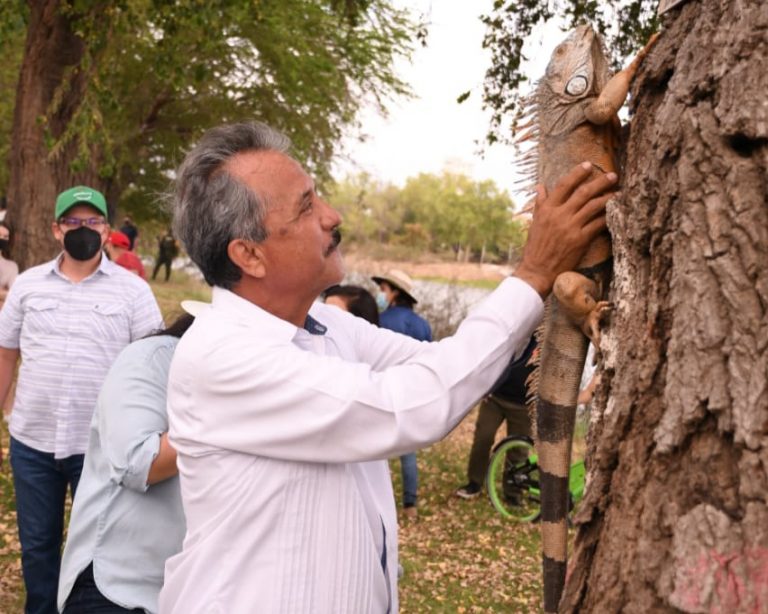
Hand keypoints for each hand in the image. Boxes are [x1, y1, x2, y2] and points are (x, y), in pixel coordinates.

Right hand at [514, 162, 615, 297]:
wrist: (537, 270)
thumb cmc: (535, 247)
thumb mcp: (535, 222)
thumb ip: (540, 203)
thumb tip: (541, 186)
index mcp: (547, 210)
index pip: (564, 185)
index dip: (577, 173)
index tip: (588, 165)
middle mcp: (559, 215)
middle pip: (583, 192)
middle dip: (600, 182)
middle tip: (613, 175)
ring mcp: (571, 227)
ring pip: (594, 206)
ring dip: (608, 197)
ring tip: (619, 191)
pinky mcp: (580, 240)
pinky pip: (598, 224)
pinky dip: (608, 216)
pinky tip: (616, 212)